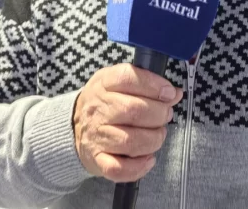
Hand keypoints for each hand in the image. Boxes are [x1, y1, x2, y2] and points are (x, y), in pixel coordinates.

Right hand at [73, 64, 183, 182]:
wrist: (73, 127)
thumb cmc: (103, 103)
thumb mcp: (119, 84)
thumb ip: (147, 85)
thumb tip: (174, 93)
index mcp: (104, 84)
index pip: (128, 78)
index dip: (154, 85)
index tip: (169, 92)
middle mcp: (99, 109)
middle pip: (134, 110)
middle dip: (159, 114)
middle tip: (165, 115)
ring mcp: (97, 136)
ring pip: (131, 141)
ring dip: (153, 139)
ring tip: (157, 135)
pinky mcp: (98, 160)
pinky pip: (119, 169)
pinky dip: (139, 167)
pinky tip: (148, 159)